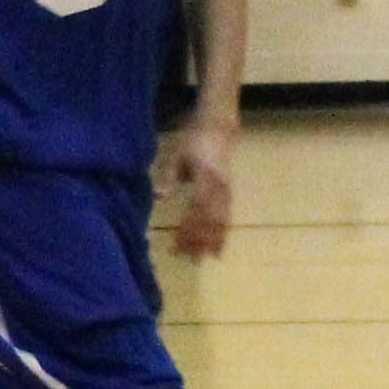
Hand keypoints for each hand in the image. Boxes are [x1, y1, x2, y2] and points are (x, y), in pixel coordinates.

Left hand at [160, 120, 236, 258]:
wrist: (218, 129)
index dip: (189, 227)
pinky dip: (221, 235)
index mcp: (206, 177)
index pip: (198, 208)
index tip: (177, 242)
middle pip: (210, 219)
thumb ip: (169, 177)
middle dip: (199, 240)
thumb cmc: (193, 141)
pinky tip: (217, 250)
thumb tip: (160, 196)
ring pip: (220, 221)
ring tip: (202, 259)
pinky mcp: (228, 194)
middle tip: (187, 258)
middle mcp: (220, 187)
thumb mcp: (177, 155)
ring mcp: (226, 191)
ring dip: (211, 241)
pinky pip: (226, 218)